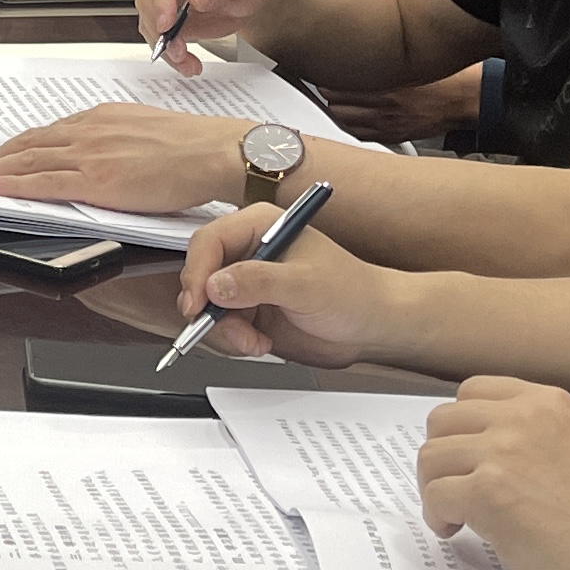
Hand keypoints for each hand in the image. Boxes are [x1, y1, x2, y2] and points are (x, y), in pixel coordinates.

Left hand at [0, 104, 245, 215]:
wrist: (211, 152)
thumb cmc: (191, 145)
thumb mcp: (145, 129)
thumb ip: (118, 137)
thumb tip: (107, 152)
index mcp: (102, 118)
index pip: (51, 131)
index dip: (22, 143)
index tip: (5, 150)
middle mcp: (89, 131)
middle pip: (31, 143)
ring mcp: (89, 154)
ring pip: (29, 161)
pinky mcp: (94, 180)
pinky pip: (42, 183)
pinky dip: (13, 185)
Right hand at [134, 0, 285, 65]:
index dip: (162, 0)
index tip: (167, 24)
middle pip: (149, 1)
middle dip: (160, 29)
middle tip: (178, 50)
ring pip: (150, 22)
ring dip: (165, 46)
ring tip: (186, 61)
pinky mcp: (167, 18)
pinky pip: (159, 37)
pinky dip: (169, 54)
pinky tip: (186, 62)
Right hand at [166, 204, 397, 365]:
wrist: (372, 324)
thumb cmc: (352, 292)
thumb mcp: (306, 284)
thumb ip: (259, 282)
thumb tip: (215, 286)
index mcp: (260, 226)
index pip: (209, 242)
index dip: (197, 272)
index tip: (198, 303)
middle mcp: (248, 251)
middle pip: (201, 274)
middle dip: (208, 308)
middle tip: (224, 328)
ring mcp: (247, 282)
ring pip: (208, 306)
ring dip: (225, 330)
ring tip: (253, 341)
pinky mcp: (250, 309)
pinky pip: (223, 325)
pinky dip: (235, 339)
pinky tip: (259, 343)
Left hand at [320, 65, 486, 145]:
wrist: (462, 99)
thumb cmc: (439, 77)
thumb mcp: (407, 60)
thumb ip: (379, 57)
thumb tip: (353, 52)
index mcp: (384, 81)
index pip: (336, 82)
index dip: (328, 76)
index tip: (327, 71)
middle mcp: (382, 104)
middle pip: (334, 101)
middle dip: (329, 92)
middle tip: (330, 85)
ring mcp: (385, 123)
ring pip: (342, 120)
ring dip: (338, 109)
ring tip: (341, 101)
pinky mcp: (391, 135)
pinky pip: (358, 134)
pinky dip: (351, 126)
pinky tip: (353, 117)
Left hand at [415, 379, 569, 569]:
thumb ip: (544, 436)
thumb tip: (504, 450)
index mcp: (548, 403)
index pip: (474, 392)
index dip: (462, 427)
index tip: (467, 455)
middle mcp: (521, 418)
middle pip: (444, 421)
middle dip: (443, 457)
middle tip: (454, 488)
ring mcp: (502, 453)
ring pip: (431, 457)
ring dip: (436, 488)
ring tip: (456, 515)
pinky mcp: (487, 494)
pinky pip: (436, 496)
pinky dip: (438, 516)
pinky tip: (456, 530)